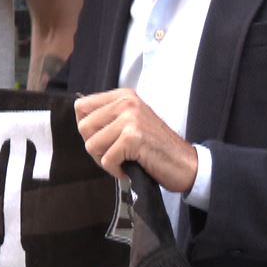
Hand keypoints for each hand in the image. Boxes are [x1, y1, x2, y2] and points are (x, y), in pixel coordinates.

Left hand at [74, 89, 199, 192]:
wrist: (186, 164)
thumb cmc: (156, 147)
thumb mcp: (132, 122)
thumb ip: (109, 117)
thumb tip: (80, 122)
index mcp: (124, 96)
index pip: (82, 106)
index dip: (87, 128)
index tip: (104, 139)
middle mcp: (127, 103)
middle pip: (84, 127)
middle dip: (95, 147)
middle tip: (115, 154)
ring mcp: (130, 119)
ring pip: (92, 145)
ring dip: (105, 160)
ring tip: (124, 160)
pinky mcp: (133, 138)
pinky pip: (106, 160)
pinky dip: (116, 170)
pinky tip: (130, 167)